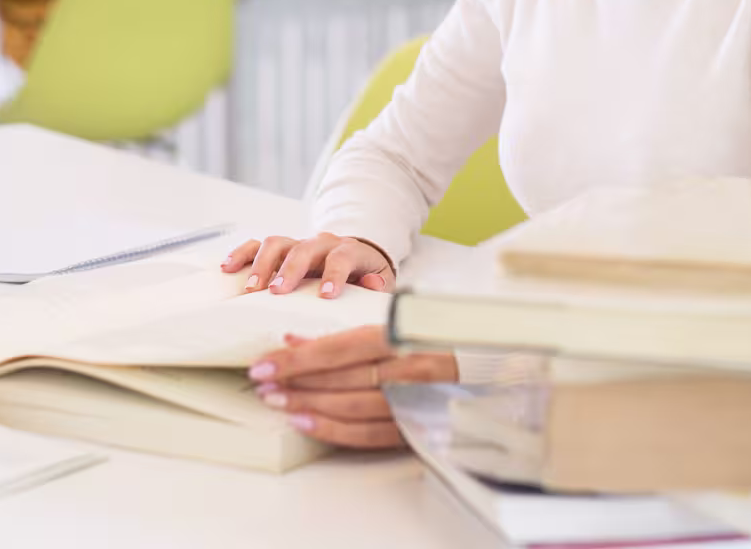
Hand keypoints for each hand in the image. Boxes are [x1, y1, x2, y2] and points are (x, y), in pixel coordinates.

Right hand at [221, 233, 393, 297]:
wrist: (358, 259)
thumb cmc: (367, 277)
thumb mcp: (381, 283)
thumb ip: (378, 286)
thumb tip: (371, 283)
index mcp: (350, 251)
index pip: (342, 258)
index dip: (334, 276)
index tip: (326, 296)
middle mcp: (322, 242)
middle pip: (303, 249)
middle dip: (289, 269)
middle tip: (276, 291)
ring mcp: (299, 244)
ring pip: (276, 243)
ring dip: (261, 264)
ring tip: (251, 288)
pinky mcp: (281, 249)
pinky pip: (257, 245)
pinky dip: (242, 254)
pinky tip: (228, 268)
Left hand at [248, 325, 457, 448]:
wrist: (489, 358)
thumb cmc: (435, 332)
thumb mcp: (397, 317)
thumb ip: (347, 328)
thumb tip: (295, 338)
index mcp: (403, 334)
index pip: (339, 348)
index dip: (298, 358)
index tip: (264, 362)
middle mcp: (408, 367)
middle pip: (340, 379)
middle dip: (295, 381)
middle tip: (261, 382)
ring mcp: (414, 399)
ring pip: (351, 407)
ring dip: (308, 404)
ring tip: (277, 401)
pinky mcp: (416, 425)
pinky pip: (368, 434)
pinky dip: (333, 430)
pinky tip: (305, 422)